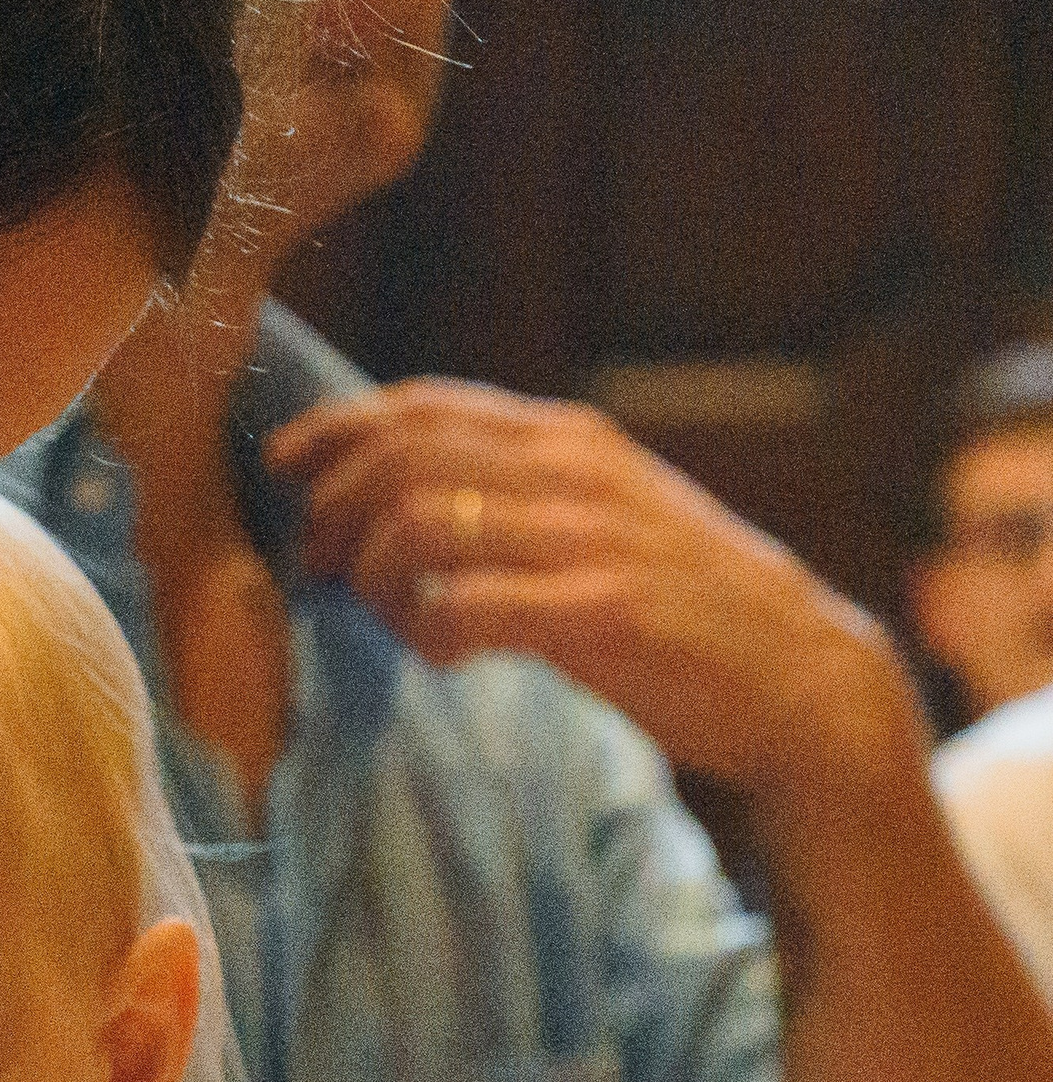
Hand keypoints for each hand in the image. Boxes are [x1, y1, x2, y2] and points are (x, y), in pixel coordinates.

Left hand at [266, 380, 912, 808]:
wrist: (798, 676)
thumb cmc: (682, 604)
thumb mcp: (601, 515)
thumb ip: (517, 490)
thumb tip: (402, 490)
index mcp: (569, 439)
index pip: (421, 405)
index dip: (335, 431)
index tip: (283, 468)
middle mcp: (574, 471)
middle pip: (400, 456)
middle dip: (330, 508)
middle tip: (311, 564)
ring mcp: (588, 538)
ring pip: (416, 524)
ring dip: (370, 575)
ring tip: (382, 613)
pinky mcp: (600, 612)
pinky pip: (463, 607)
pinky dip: (425, 632)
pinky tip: (442, 655)